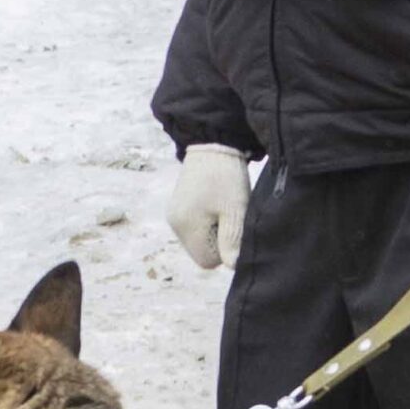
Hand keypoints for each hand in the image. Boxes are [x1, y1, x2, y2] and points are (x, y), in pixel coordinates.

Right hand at [166, 144, 252, 269]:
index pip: (207, 261)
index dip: (224, 250)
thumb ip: (232, 241)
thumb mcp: (235, 210)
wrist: (213, 143)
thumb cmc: (226, 176)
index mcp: (187, 227)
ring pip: (198, 239)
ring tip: (222, 206)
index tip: (232, 226)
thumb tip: (233, 265)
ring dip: (213, 230)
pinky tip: (214, 202)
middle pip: (201, 252)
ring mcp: (174, 215)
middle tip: (229, 214)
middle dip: (218, 240)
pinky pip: (194, 226)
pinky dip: (206, 220)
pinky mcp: (178, 206)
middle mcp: (175, 224)